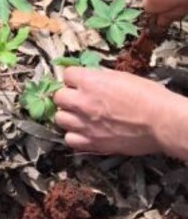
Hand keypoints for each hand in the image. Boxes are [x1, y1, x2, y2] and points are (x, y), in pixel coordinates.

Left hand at [54, 67, 187, 158]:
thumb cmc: (147, 96)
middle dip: (67, 96)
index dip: (74, 78)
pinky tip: (84, 132)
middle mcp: (82, 102)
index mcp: (89, 81)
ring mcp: (85, 124)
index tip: (79, 82)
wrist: (161, 122)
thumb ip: (100, 77)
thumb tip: (90, 77)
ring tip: (80, 116)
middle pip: (58, 97)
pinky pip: (70, 139)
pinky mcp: (93, 143)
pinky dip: (75, 136)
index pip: (67, 75)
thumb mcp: (121, 76)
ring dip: (69, 116)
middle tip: (78, 99)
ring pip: (60, 119)